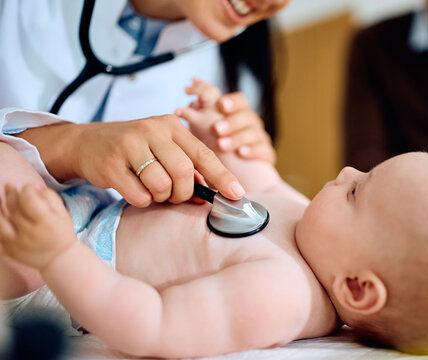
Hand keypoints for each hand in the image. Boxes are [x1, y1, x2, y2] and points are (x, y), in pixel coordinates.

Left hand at [0, 184, 75, 270]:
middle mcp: (30, 233)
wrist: (58, 259)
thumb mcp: (63, 214)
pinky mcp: (9, 251)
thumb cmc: (62, 233)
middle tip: (10, 186)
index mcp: (46, 222)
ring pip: (0, 222)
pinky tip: (0, 216)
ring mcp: (17, 244)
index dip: (27, 189)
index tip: (29, 187)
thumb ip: (50, 197)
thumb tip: (34, 185)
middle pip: (13, 208)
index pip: (29, 199)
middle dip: (10, 193)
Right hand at [19, 116, 245, 206]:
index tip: (237, 194)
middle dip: (184, 192)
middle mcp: (152, 130)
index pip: (203, 154)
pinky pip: (140, 195)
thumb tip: (212, 193)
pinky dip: (142, 200)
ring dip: (161, 197)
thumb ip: (187, 166)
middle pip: (184, 172)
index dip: (222, 177)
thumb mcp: (162, 148)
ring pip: (162, 185)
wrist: (87, 142)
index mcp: (171, 125)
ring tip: (152, 189)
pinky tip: (134, 189)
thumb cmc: (134, 149)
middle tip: (175, 195)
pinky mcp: (112, 164)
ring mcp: (130, 146)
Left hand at [178, 79, 275, 163]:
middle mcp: (249, 121)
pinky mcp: (267, 154)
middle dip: (231, 120)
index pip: (238, 99)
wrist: (232, 174)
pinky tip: (241, 154)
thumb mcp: (202, 130)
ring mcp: (259, 137)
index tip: (218, 105)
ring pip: (254, 131)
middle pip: (247, 113)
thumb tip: (178, 110)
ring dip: (237, 137)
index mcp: (236, 112)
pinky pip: (265, 150)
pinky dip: (253, 151)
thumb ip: (196, 117)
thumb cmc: (213, 146)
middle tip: (216, 129)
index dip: (229, 100)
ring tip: (222, 145)